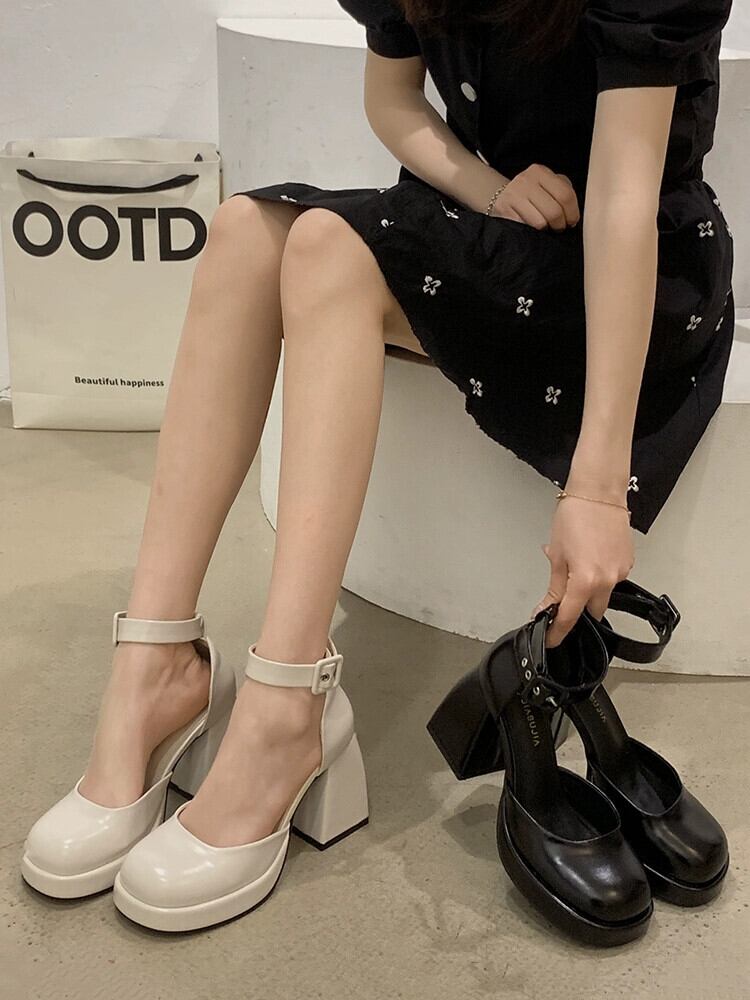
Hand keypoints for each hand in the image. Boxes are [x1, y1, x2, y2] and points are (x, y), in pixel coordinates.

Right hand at [490, 164, 579, 231]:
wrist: (502, 196)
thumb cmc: (532, 193)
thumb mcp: (548, 185)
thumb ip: (563, 192)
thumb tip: (573, 216)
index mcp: (540, 172)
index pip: (565, 195)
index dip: (572, 213)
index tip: (572, 221)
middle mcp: (526, 181)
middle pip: (554, 211)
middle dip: (560, 224)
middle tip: (559, 227)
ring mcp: (513, 196)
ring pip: (540, 223)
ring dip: (547, 230)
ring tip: (546, 227)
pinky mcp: (504, 211)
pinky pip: (525, 228)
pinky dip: (532, 232)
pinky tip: (532, 228)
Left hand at [533, 495, 634, 647]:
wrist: (599, 492)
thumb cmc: (575, 515)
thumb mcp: (557, 555)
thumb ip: (554, 588)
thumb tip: (546, 608)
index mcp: (586, 580)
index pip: (569, 617)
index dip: (557, 632)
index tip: (550, 640)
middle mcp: (608, 580)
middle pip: (591, 611)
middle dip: (576, 609)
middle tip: (560, 599)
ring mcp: (621, 571)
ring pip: (602, 594)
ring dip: (587, 590)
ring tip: (574, 565)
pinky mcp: (628, 562)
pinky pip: (611, 579)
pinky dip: (598, 576)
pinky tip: (587, 557)